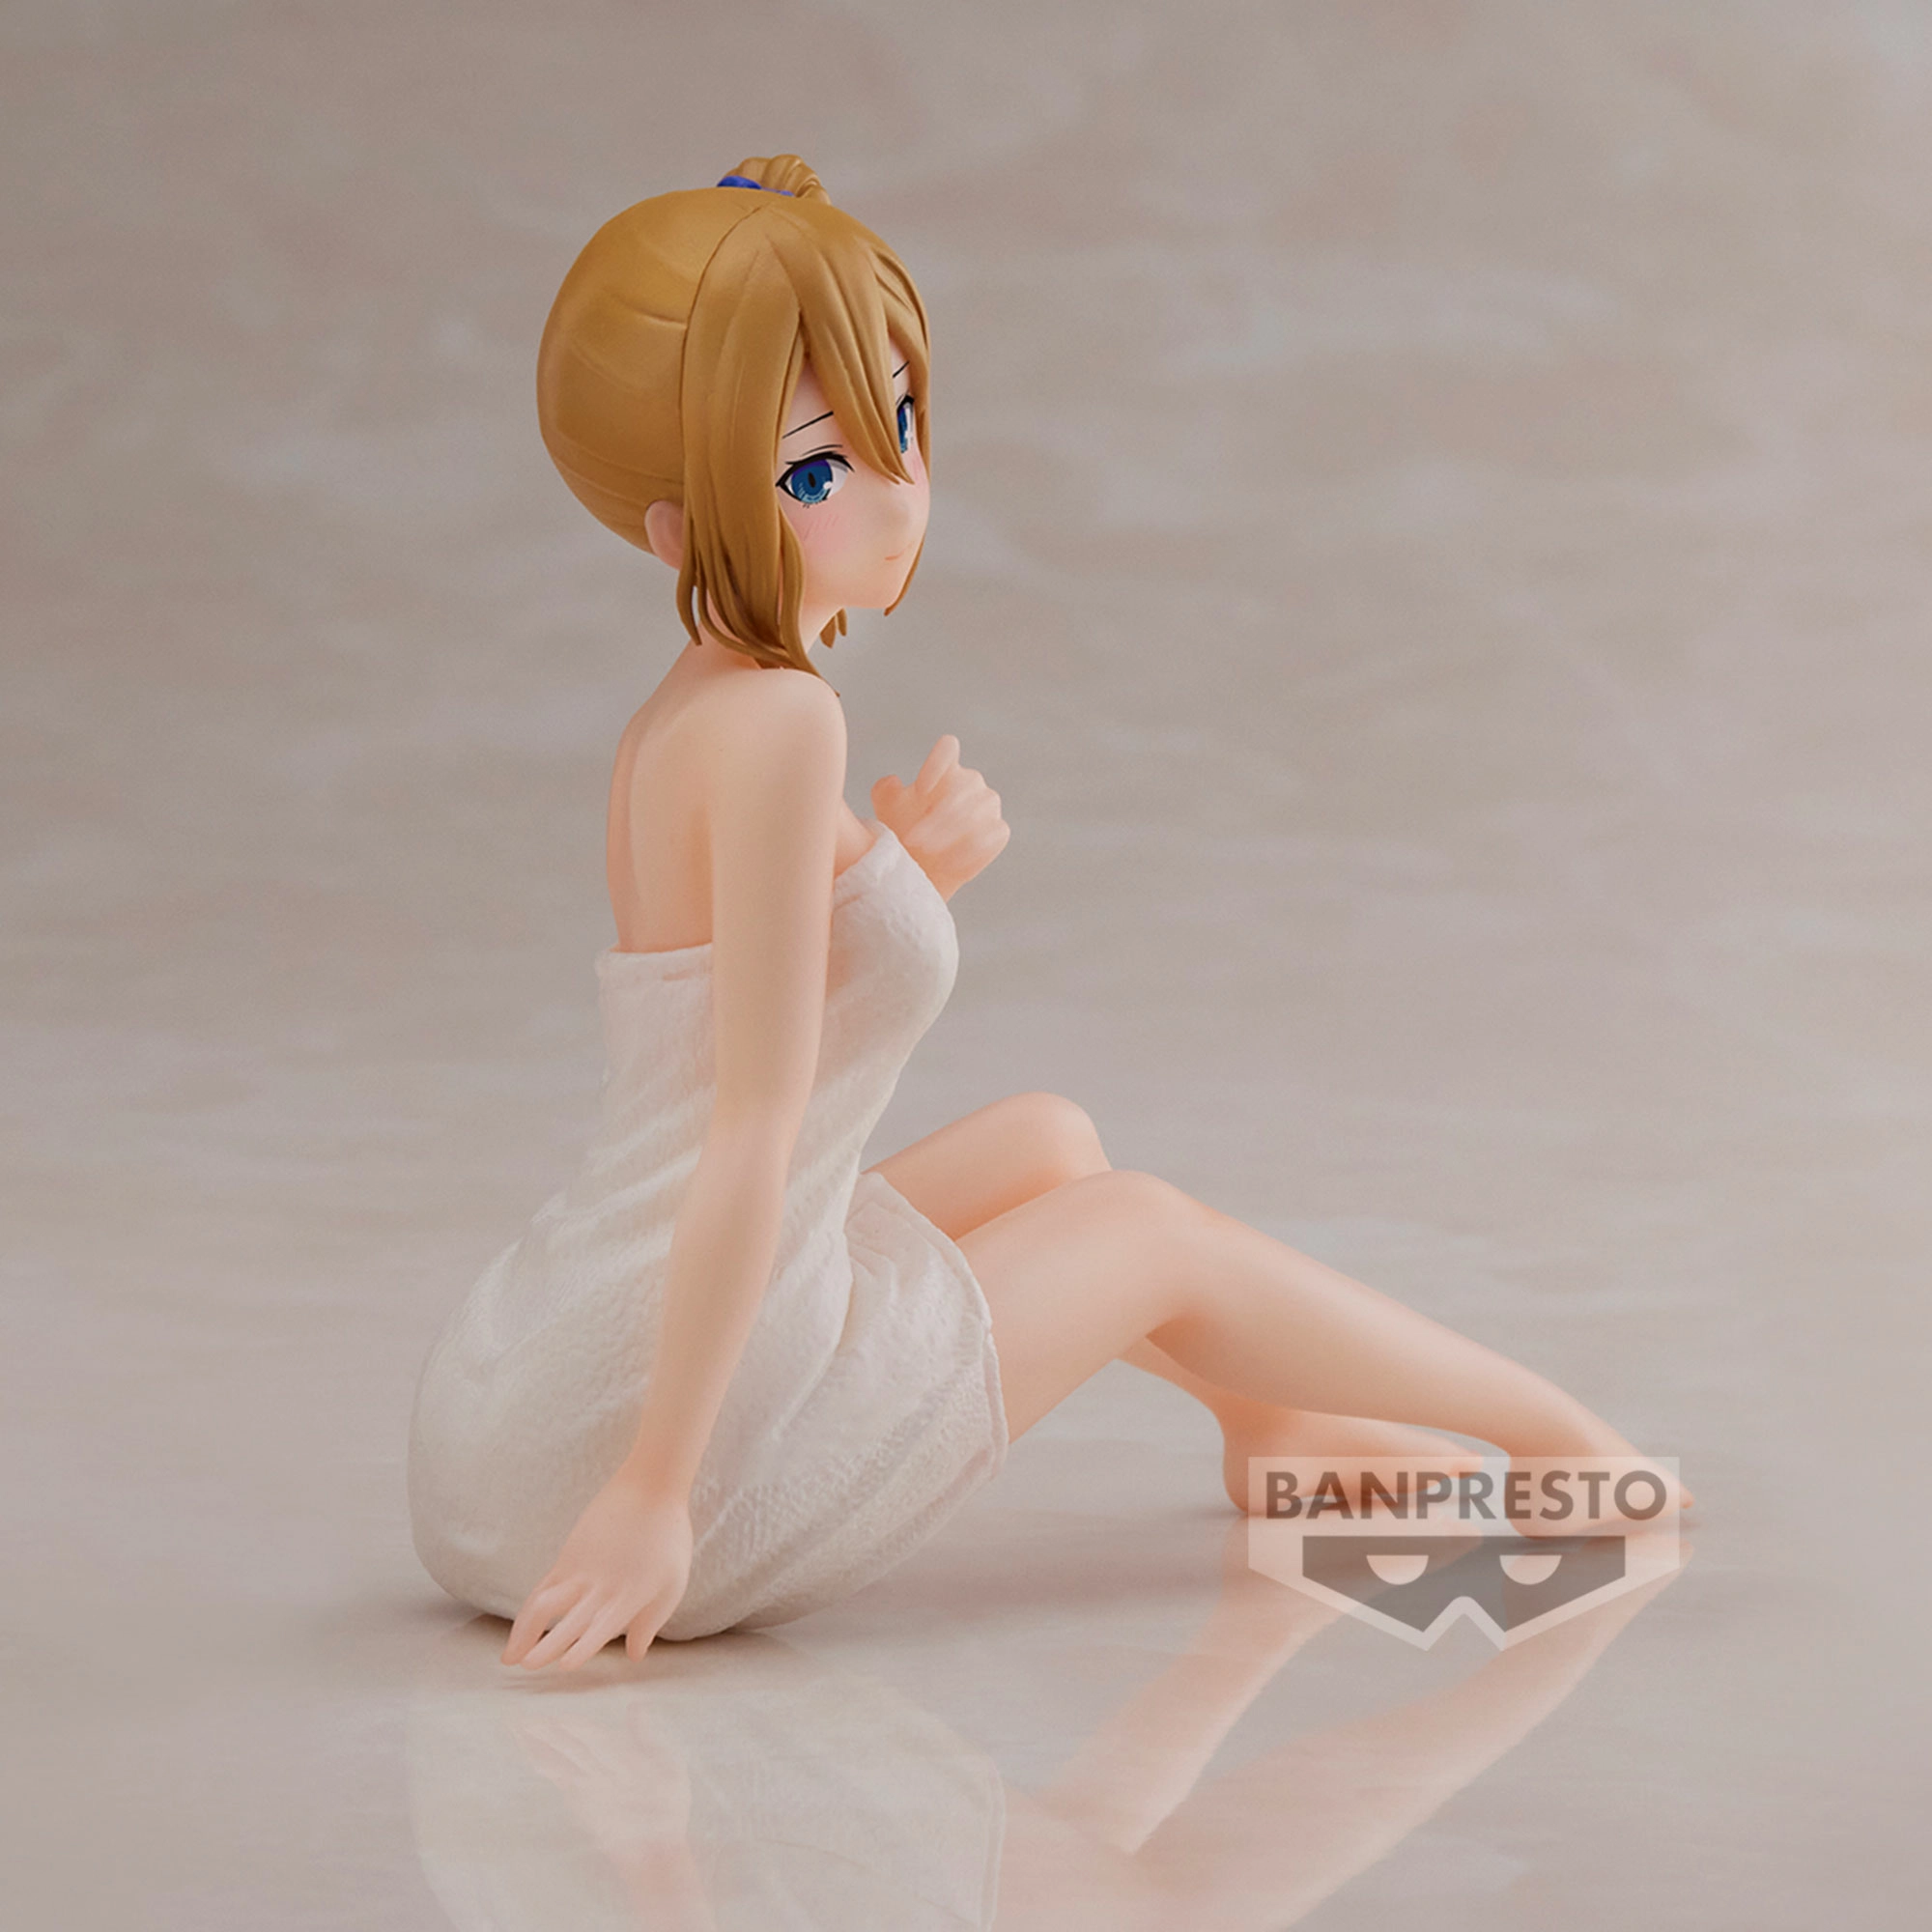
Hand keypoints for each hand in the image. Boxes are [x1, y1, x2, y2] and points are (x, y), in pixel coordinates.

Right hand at [501, 1475, 693, 1672]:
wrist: (649, 1487)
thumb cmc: (668, 1537)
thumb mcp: (672, 1583)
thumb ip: (651, 1622)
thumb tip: (635, 1656)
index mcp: (629, 1594)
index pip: (601, 1627)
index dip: (582, 1647)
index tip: (564, 1667)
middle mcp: (600, 1585)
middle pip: (567, 1619)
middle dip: (544, 1646)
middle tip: (522, 1668)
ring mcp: (579, 1569)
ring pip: (543, 1604)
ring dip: (524, 1631)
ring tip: (509, 1658)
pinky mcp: (568, 1555)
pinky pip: (542, 1588)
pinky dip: (528, 1610)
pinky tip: (521, 1627)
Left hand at [870, 734, 1008, 900]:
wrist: (920, 868)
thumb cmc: (903, 831)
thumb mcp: (886, 810)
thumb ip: (884, 791)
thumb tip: (893, 781)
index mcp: (945, 768)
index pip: (948, 747)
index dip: (937, 764)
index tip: (920, 790)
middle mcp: (970, 782)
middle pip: (962, 785)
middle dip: (936, 814)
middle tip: (913, 838)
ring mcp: (988, 805)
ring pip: (978, 810)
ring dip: (949, 833)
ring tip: (926, 850)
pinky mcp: (998, 831)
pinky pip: (992, 834)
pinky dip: (970, 850)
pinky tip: (949, 862)